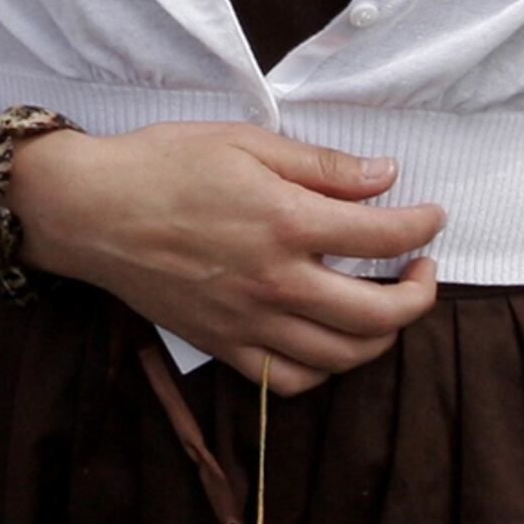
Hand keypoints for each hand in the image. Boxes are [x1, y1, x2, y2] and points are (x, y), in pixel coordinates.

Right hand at [16, 122, 446, 394]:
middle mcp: (275, 282)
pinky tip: (332, 341)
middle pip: (376, 314)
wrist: (92, 211)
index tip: (432, 217)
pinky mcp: (223, 346)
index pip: (382, 235)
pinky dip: (326, 370)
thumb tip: (385, 177)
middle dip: (418, 295)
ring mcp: (249, 322)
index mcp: (285, 222)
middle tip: (423, 270)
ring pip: (341, 357)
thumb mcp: (246, 142)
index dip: (421, 226)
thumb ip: (321, 166)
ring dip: (381, 337)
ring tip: (387, 307)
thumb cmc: (164, 164)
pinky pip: (291, 380)